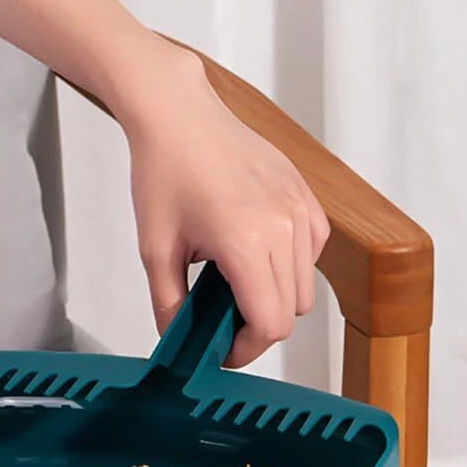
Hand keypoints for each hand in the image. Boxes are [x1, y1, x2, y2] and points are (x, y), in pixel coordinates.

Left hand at [123, 47, 330, 365]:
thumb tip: (178, 341)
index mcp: (246, 243)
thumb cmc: (164, 173)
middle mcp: (284, 227)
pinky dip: (288, 269)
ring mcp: (301, 210)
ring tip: (231, 284)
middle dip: (255, 328)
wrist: (180, 116)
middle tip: (219, 323)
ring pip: (304, 287)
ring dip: (272, 298)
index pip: (269, 324)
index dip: (245, 350)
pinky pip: (311, 256)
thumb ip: (169, 305)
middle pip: (289, 313)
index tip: (222, 351)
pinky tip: (252, 255)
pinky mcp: (307, 198)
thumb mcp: (155, 251)